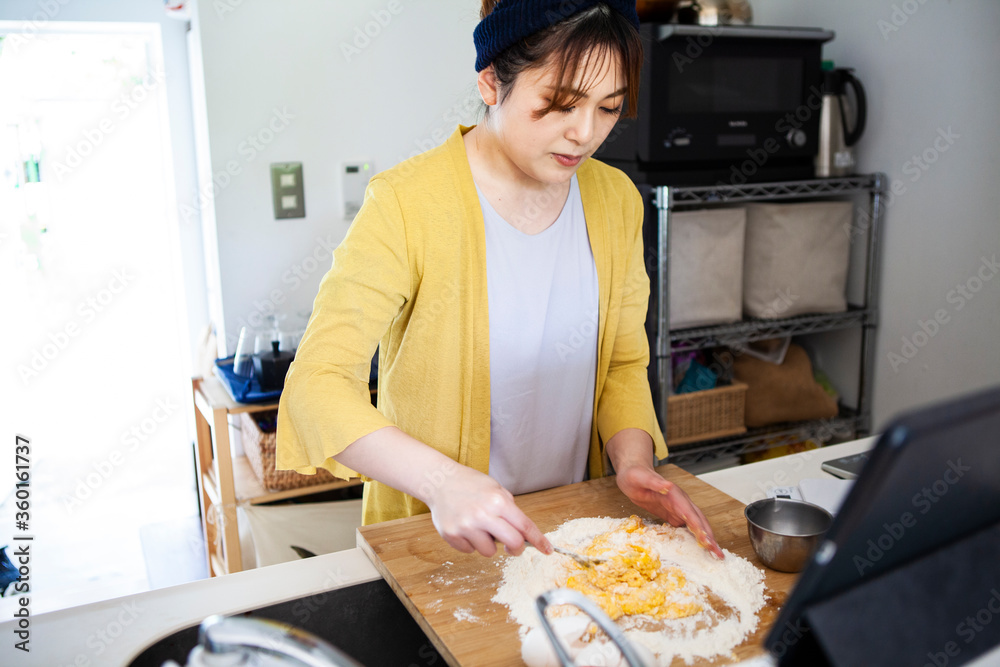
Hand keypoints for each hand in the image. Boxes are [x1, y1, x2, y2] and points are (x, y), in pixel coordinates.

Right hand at [424, 465, 552, 557]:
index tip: (547, 550)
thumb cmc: (470, 484)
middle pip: (513, 543)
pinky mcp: (451, 535)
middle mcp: (483, 514)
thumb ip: (510, 509)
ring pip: (490, 552)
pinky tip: (465, 528)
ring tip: (479, 528)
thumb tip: (524, 534)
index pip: (525, 526)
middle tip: (513, 547)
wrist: (439, 481)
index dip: (539, 540)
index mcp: (498, 501)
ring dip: (489, 544)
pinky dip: (471, 543)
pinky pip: (470, 551)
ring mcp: (466, 526)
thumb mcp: (496, 489)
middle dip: (517, 548)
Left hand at [616, 464, 724, 558]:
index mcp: (675, 494)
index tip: (707, 541)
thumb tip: (668, 485)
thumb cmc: (635, 475)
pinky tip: (698, 547)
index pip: (690, 513)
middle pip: (698, 520)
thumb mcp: (641, 478)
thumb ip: (655, 482)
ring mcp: (677, 508)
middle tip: (718, 554)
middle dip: (709, 537)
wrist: (632, 474)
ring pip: (696, 524)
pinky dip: (694, 537)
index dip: (699, 528)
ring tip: (714, 553)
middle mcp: (680, 501)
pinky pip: (686, 526)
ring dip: (705, 538)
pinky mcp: (672, 513)